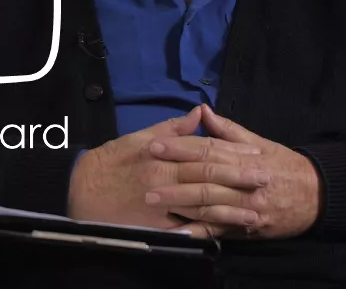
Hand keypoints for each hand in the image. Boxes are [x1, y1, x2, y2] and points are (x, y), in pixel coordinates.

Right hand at [67, 106, 268, 229]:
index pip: (204, 150)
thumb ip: (172, 128)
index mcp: (161, 153)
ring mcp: (159, 203)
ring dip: (231, 209)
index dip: (232, 152)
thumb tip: (199, 112)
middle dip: (239, 178)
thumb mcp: (138, 137)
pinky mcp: (154, 225)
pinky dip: (207, 231)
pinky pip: (185, 228)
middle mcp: (163, 177)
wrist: (80, 189)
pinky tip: (226, 233)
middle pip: (208, 176)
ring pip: (202, 205)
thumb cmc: (110, 161)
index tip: (255, 154)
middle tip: (265, 179)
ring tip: (255, 211)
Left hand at [146, 105, 320, 239]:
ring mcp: (245, 206)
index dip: (180, 146)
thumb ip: (228, 129)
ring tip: (153, 202)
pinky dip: (198, 231)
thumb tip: (202, 110)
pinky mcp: (246, 227)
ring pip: (209, 204)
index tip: (154, 145)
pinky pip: (219, 229)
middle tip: (145, 174)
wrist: (317, 195)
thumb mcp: (259, 142)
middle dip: (173, 176)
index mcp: (245, 157)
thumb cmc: (283, 165)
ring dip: (179, 204)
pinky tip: (177, 230)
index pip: (207, 149)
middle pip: (204, 177)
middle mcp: (244, 181)